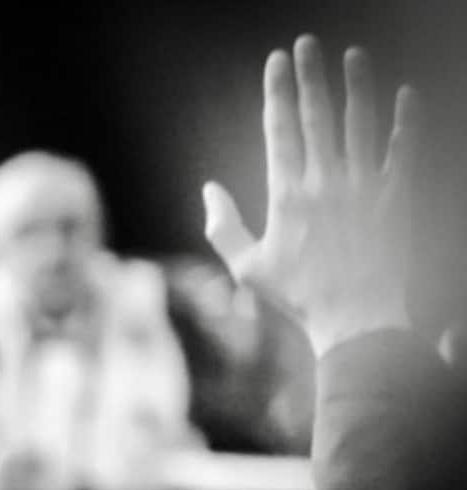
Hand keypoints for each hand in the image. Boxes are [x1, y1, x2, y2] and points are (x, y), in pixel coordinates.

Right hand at [203, 35, 420, 356]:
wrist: (356, 320)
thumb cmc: (298, 297)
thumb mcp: (246, 267)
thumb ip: (223, 226)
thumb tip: (208, 189)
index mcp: (287, 196)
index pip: (280, 131)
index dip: (277, 93)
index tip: (275, 63)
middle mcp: (325, 184)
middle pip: (317, 117)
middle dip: (310, 77)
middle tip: (306, 44)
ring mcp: (362, 188)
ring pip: (359, 125)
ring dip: (356, 87)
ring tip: (353, 56)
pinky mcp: (395, 199)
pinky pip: (402, 152)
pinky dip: (406, 122)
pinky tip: (406, 95)